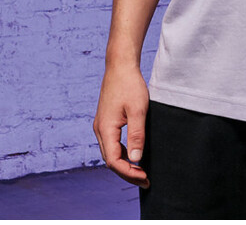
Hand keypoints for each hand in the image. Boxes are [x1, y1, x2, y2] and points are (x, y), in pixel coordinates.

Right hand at [93, 61, 150, 187]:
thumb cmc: (130, 84)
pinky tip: (134, 155)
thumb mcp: (138, 110)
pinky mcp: (106, 121)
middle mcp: (99, 130)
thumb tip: (136, 159)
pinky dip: (121, 153)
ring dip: (124, 164)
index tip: (145, 177)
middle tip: (146, 180)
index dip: (129, 173)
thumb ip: (136, 135)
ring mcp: (101, 125)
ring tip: (141, 171)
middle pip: (110, 160)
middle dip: (127, 172)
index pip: (113, 161)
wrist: (120, 65)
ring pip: (110, 153)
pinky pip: (111, 144)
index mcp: (105, 129)